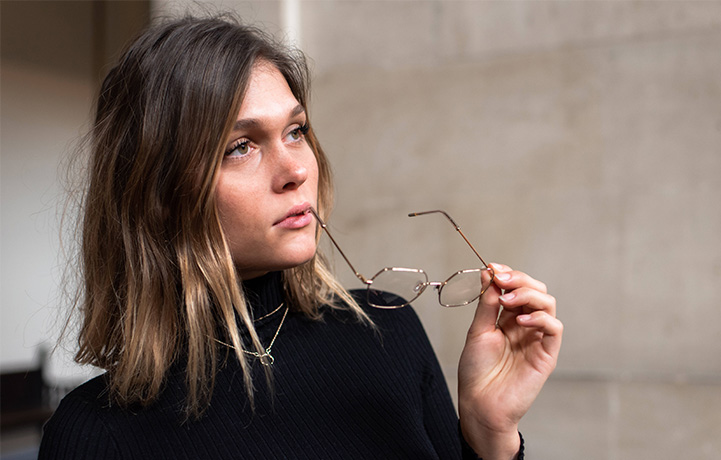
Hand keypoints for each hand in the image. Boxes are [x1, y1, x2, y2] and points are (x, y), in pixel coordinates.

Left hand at [458, 263, 562, 459]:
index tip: (492, 268)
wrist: (480, 404)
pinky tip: (520, 320)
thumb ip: (487, 304)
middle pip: (535, 290)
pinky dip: (540, 318)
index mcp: (507, 319)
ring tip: (508, 300)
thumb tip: (489, 273)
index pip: (516, 288)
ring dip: (529, 294)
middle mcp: (525, 325)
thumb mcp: (477, 331)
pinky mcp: (547, 354)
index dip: (507, 275)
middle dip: (519, 279)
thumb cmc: (476, 372)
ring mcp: (537, 338)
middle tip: (501, 279)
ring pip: (547, 304)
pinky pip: (554, 328)